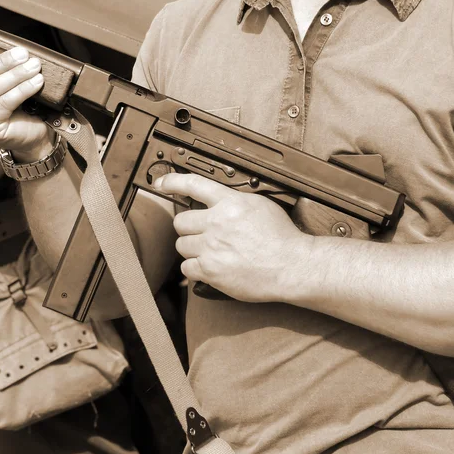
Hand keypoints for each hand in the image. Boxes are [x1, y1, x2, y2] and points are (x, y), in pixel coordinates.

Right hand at [0, 45, 52, 158]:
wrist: (29, 135)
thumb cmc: (14, 106)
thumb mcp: (0, 82)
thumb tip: (11, 50)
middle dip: (2, 62)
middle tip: (23, 54)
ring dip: (16, 75)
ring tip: (34, 66)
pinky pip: (5, 103)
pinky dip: (23, 89)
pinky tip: (36, 82)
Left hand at [154, 173, 311, 301]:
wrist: (291, 265)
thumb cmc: (282, 238)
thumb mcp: (261, 206)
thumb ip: (236, 201)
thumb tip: (219, 201)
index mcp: (230, 203)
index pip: (193, 185)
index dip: (173, 183)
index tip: (161, 184)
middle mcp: (217, 223)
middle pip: (181, 222)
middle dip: (189, 228)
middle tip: (201, 234)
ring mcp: (212, 247)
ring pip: (182, 245)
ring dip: (192, 249)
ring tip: (209, 252)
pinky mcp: (211, 270)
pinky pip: (187, 268)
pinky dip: (195, 269)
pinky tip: (210, 267)